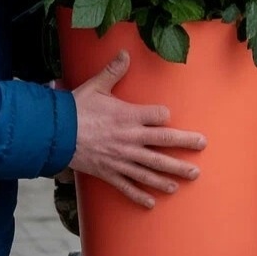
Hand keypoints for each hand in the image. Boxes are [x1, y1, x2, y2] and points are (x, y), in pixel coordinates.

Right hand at [69, 50, 206, 208]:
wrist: (54, 133)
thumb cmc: (76, 108)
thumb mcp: (95, 86)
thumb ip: (113, 71)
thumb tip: (125, 53)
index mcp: (129, 116)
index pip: (158, 115)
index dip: (165, 114)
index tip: (169, 115)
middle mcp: (130, 139)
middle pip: (164, 144)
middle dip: (185, 145)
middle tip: (202, 147)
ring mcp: (121, 159)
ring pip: (151, 170)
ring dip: (170, 175)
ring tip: (186, 179)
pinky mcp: (109, 173)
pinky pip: (128, 187)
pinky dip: (140, 195)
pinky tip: (152, 203)